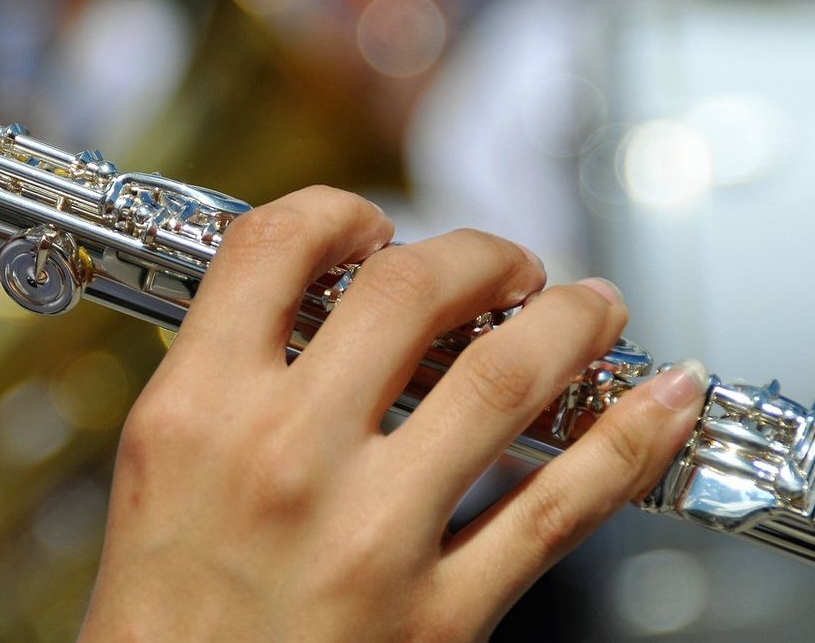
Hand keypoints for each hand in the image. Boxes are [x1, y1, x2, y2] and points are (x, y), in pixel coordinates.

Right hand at [81, 186, 708, 640]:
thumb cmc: (160, 615)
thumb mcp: (156, 470)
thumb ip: (226, 378)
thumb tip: (316, 307)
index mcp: (195, 413)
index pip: (275, 248)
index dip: (337, 212)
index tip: (370, 227)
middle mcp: (282, 459)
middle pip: (409, 291)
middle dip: (478, 255)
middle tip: (503, 265)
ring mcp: (368, 537)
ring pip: (504, 379)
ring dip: (569, 322)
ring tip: (589, 307)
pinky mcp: (437, 618)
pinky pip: (555, 509)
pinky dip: (625, 441)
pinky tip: (658, 400)